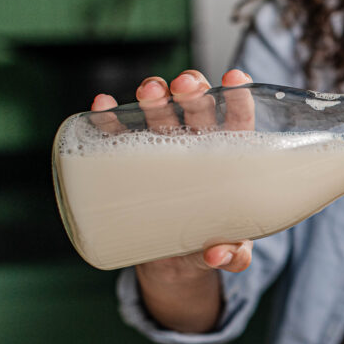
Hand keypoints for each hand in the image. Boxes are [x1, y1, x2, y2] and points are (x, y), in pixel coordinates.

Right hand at [91, 69, 255, 332]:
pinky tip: (104, 104)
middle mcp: (199, 147)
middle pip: (197, 109)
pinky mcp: (131, 165)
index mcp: (232, 159)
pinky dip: (110, 118)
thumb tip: (221, 254)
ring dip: (155, 97)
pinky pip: (118, 135)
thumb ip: (234, 255)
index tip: (236, 79)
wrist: (176, 263)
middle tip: (185, 87)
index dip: (239, 98)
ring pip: (160, 114)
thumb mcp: (231, 252)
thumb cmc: (215, 244)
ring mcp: (163, 152)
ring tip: (150, 91)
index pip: (239, 122)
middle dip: (192, 92)